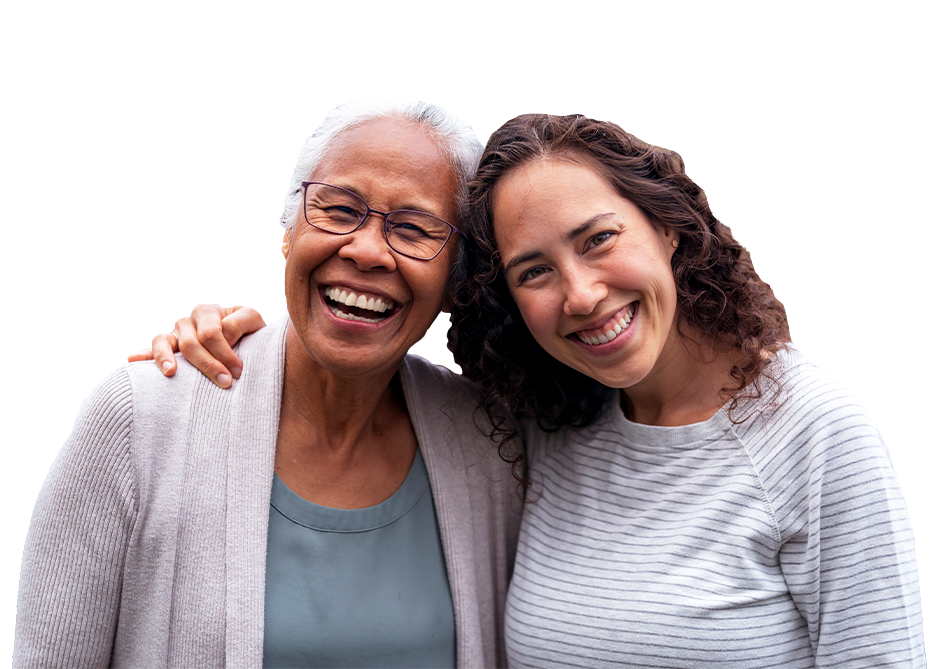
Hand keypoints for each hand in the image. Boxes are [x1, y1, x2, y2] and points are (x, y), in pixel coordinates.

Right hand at [126, 303, 264, 387]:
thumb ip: (242, 322)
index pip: (211, 334)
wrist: (239, 336)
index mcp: (207, 312)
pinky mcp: (166, 348)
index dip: (225, 353)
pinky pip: (151, 349)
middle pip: (191, 343)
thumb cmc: (246, 330)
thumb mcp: (252, 321)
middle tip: (225, 382)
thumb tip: (224, 333)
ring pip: (163, 342)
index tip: (238, 371)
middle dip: (208, 364)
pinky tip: (134, 360)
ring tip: (171, 372)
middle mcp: (187, 321)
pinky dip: (143, 355)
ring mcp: (174, 334)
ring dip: (165, 357)